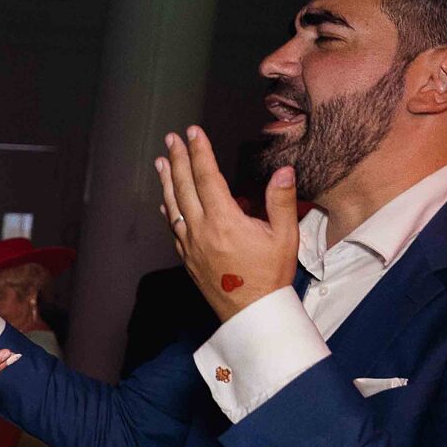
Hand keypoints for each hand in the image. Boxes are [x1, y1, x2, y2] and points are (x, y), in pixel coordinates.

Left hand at [156, 126, 297, 319]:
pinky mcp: (188, 259)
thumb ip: (281, 201)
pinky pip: (174, 228)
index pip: (207, 177)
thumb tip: (283, 171)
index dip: (199, 152)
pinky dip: (169, 210)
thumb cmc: (271, 275)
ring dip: (166, 182)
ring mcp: (190, 246)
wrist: (252, 312)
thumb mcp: (285, 236)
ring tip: (161, 161)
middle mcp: (201, 231)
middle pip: (184, 187)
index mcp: (224, 221)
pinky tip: (166, 201)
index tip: (193, 133)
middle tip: (172, 138)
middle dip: (178, 160)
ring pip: (173, 207)